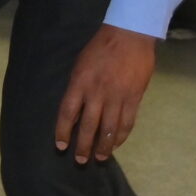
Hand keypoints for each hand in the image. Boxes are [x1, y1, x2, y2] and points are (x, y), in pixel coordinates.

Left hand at [53, 25, 156, 163]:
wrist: (130, 36)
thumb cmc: (100, 48)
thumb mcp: (80, 65)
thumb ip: (77, 88)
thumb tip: (75, 111)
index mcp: (80, 83)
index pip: (68, 113)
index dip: (63, 132)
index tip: (61, 146)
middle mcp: (97, 93)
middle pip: (88, 126)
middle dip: (83, 146)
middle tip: (80, 160)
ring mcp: (117, 97)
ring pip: (109, 128)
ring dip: (104, 146)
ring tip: (100, 157)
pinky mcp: (134, 98)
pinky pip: (127, 122)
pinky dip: (121, 136)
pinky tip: (116, 144)